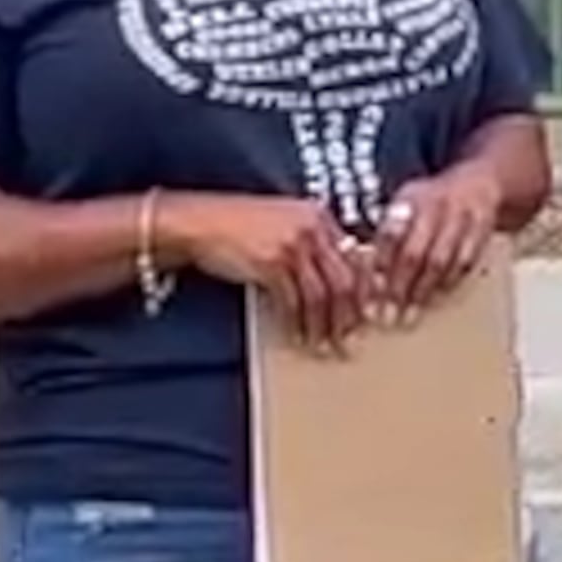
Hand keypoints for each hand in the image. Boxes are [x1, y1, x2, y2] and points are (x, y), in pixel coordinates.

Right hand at [158, 194, 369, 352]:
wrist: (198, 222)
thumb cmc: (238, 225)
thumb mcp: (284, 223)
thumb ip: (311, 243)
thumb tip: (335, 280)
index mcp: (319, 216)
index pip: (354, 257)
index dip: (361, 292)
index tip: (363, 314)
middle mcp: (311, 228)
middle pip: (344, 280)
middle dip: (348, 316)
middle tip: (348, 338)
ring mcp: (292, 245)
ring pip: (321, 296)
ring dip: (323, 326)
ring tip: (323, 345)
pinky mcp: (270, 263)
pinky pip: (293, 302)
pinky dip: (296, 324)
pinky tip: (297, 336)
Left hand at [370, 169, 502, 317]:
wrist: (480, 183)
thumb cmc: (433, 202)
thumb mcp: (407, 203)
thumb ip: (387, 233)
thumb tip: (363, 273)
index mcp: (410, 199)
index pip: (389, 236)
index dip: (378, 267)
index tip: (369, 293)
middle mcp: (435, 206)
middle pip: (413, 253)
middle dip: (399, 288)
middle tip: (388, 315)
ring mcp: (461, 219)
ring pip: (440, 262)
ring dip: (423, 292)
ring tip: (409, 315)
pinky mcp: (482, 232)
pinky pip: (464, 264)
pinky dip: (448, 284)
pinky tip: (435, 300)